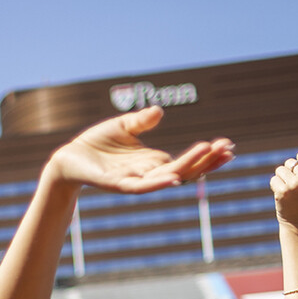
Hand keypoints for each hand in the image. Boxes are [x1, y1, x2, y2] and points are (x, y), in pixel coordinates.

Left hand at [45, 108, 234, 195]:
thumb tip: (159, 111)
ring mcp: (135, 181)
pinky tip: (174, 177)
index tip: (228, 145)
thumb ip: (142, 121)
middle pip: (185, 170)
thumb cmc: (97, 144)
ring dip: (189, 166)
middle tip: (229, 148)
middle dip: (207, 160)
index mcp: (154, 162)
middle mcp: (149, 174)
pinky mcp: (118, 185)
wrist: (69, 158)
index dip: (208, 155)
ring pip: (168, 177)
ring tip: (209, 153)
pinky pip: (142, 186)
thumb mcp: (123, 127)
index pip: (188, 161)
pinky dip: (159, 183)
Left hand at [270, 147, 297, 232]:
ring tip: (290, 191)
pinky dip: (275, 187)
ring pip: (280, 170)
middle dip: (291, 174)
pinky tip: (283, 196)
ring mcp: (294, 184)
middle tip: (297, 188)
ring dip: (282, 180)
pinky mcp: (282, 191)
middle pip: (290, 163)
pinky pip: (274, 180)